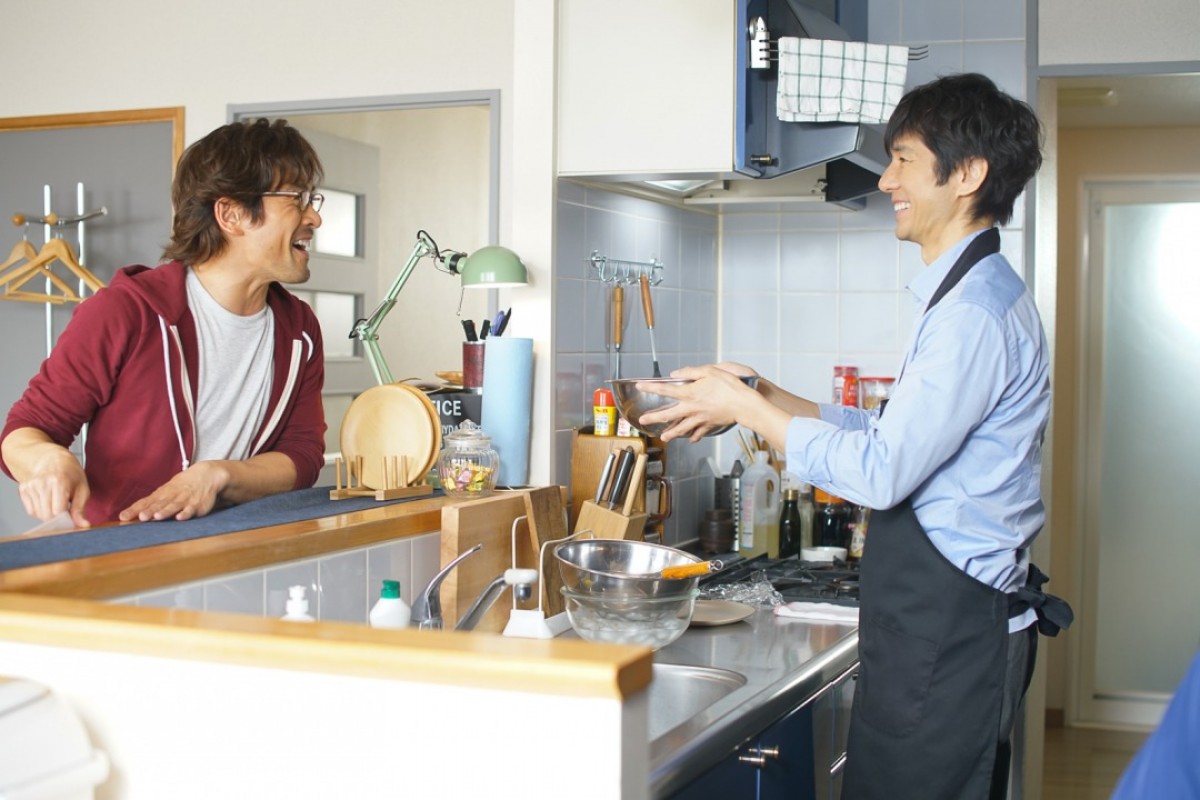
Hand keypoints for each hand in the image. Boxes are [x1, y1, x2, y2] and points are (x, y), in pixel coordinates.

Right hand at [17, 448, 91, 527]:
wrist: (52, 458)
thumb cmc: (70, 473)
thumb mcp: (82, 488)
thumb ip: (80, 508)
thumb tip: (83, 525)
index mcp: (58, 481)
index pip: (58, 511)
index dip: (66, 518)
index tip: (72, 517)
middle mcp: (41, 483)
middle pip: (47, 515)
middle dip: (58, 518)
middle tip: (65, 509)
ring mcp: (30, 486)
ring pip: (38, 515)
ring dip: (49, 514)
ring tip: (56, 501)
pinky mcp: (23, 490)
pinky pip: (31, 511)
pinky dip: (40, 511)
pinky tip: (47, 501)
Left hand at [119, 461, 228, 521]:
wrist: (206, 475)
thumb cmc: (182, 486)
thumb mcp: (166, 491)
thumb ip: (151, 503)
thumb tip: (130, 513)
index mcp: (162, 494)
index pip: (145, 502)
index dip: (134, 510)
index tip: (123, 517)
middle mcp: (171, 496)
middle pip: (159, 504)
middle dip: (150, 511)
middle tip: (141, 517)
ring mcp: (184, 500)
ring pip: (174, 506)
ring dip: (166, 511)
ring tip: (157, 517)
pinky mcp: (197, 505)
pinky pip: (191, 509)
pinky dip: (186, 513)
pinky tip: (180, 518)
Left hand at [638, 364, 759, 441]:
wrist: (744, 404)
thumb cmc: (729, 386)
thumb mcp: (710, 371)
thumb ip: (690, 372)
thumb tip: (675, 374)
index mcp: (689, 393)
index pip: (665, 390)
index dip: (651, 387)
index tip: (640, 386)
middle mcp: (691, 408)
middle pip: (668, 415)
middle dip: (654, 418)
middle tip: (642, 421)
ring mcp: (700, 419)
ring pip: (682, 428)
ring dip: (671, 434)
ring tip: (664, 438)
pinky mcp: (709, 425)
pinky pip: (699, 433)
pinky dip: (694, 436)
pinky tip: (691, 439)